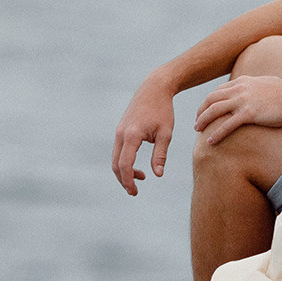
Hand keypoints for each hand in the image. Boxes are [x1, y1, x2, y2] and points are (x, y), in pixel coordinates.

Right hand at [111, 79, 176, 196]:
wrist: (154, 89)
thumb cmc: (163, 110)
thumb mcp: (166, 133)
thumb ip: (160, 154)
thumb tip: (158, 175)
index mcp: (132, 135)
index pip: (125, 164)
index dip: (128, 181)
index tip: (135, 192)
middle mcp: (121, 134)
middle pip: (116, 164)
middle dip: (123, 180)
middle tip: (135, 192)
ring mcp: (119, 131)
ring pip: (116, 158)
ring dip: (124, 172)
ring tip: (141, 178)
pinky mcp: (120, 130)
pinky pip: (119, 151)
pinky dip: (124, 162)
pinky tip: (138, 167)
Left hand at [194, 73, 281, 144]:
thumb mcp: (268, 83)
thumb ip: (256, 86)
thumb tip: (254, 90)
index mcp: (244, 81)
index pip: (219, 90)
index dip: (209, 101)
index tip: (205, 111)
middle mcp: (241, 88)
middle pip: (212, 98)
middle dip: (201, 111)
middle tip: (197, 122)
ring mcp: (244, 100)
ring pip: (215, 110)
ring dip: (203, 120)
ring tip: (198, 130)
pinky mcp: (250, 113)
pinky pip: (227, 125)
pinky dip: (217, 133)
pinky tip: (210, 142)